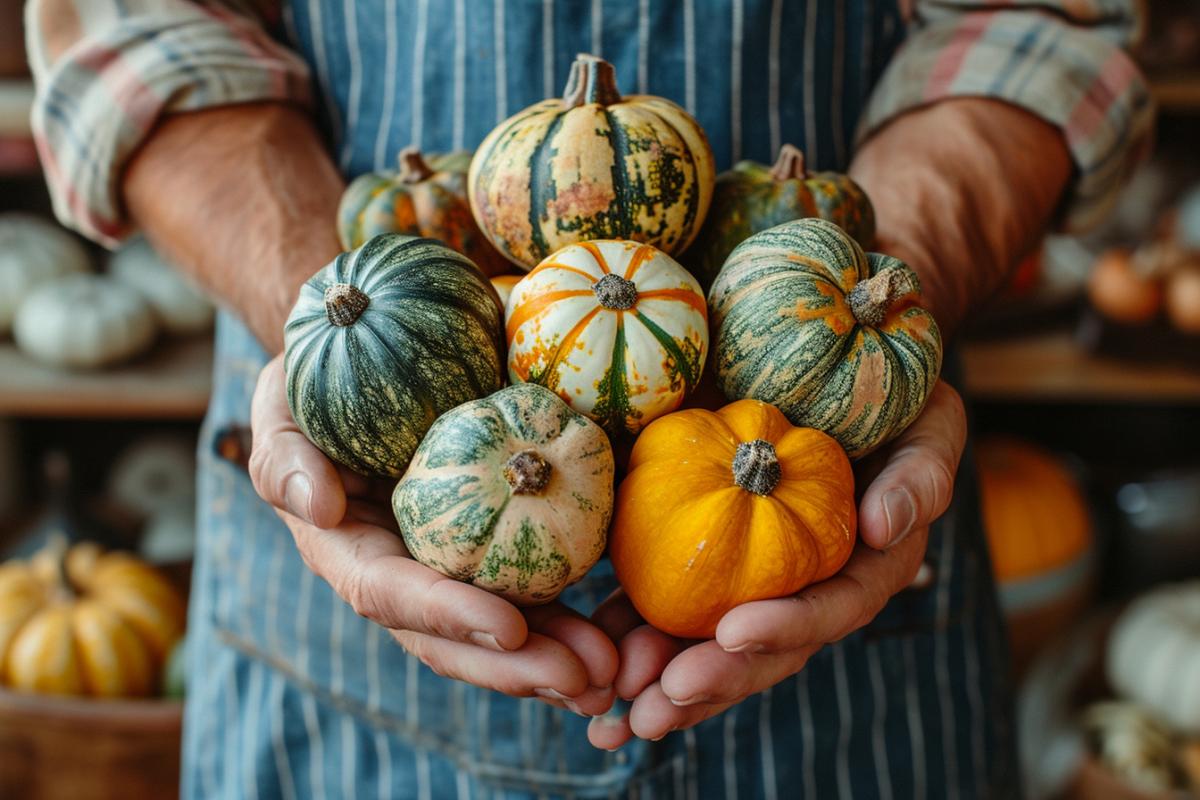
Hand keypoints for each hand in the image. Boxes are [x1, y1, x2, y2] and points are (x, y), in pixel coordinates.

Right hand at [249, 355, 617, 714]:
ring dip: (556, 659)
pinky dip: (571, 620)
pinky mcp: (489, 555)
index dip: (449, 616)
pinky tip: (617, 635)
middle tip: (585, 681)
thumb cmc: (313, 393)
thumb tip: (318, 508)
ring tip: (614, 673)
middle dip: (517, 668)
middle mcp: (403, 578)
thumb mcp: (281, 414)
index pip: (394, 595)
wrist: (359, 371)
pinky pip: (530, 594)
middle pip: (454, 639)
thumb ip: (286, 462)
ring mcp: (448, 573)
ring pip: (500, 633)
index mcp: (350, 554)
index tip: (508, 629)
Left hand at [587, 380, 964, 747]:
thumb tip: (884, 525)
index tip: (733, 632)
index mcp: (861, 569)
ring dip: (657, 677)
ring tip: (611, 710)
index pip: (829, 610)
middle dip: (709, 682)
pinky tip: (588, 652)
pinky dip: (623, 629)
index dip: (786, 628)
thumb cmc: (894, 395)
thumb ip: (921, 475)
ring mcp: (745, 578)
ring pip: (703, 641)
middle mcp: (801, 587)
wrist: (832, 359)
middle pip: (759, 648)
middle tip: (656, 705)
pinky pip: (658, 599)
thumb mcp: (929, 425)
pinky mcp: (694, 555)